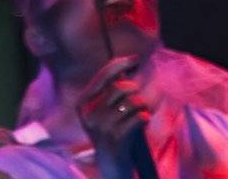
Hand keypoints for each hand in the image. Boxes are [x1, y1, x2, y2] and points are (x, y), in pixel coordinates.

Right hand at [76, 55, 151, 169]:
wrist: (112, 168)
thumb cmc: (112, 135)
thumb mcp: (104, 113)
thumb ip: (111, 92)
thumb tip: (129, 66)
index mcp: (83, 105)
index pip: (103, 76)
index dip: (120, 64)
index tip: (135, 59)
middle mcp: (89, 115)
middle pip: (120, 87)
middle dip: (136, 92)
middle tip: (139, 103)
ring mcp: (102, 127)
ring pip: (132, 101)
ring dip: (143, 106)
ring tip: (142, 114)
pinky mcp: (116, 139)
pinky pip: (138, 117)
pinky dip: (145, 117)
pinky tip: (143, 122)